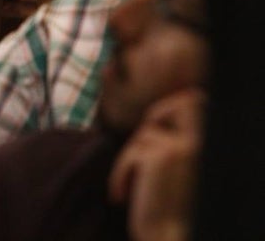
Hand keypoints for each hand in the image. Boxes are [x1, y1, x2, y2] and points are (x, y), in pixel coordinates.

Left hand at [108, 88, 204, 240]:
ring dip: (130, 161)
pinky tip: (120, 197)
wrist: (170, 238)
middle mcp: (205, 143)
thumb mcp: (176, 171)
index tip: (154, 125)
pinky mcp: (163, 156)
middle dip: (155, 116)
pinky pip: (132, 153)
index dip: (172, 107)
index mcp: (210, 147)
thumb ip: (172, 144)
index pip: (197, 102)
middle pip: (182, 103)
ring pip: (145, 136)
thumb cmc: (169, 212)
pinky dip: (120, 173)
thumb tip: (153, 121)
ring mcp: (185, 146)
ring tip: (131, 188)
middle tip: (141, 148)